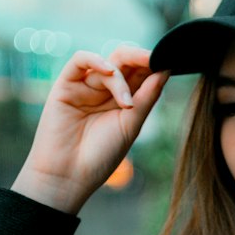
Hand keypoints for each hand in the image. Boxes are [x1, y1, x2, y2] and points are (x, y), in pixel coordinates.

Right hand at [12, 44, 169, 213]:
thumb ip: (147, 97)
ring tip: (126, 104)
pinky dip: (96, 60)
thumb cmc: (100, 156)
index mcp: (123, 101)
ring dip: (120, 79)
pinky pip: (79, 61)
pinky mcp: (65, 85)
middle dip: (141, 58)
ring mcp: (85, 87)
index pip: (140, 74)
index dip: (153, 66)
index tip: (170, 62)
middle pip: (124, 62)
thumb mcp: (131, 125)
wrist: (68, 176)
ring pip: (107, 64)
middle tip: (156, 59)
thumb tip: (166, 70)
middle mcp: (104, 91)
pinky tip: (109, 71)